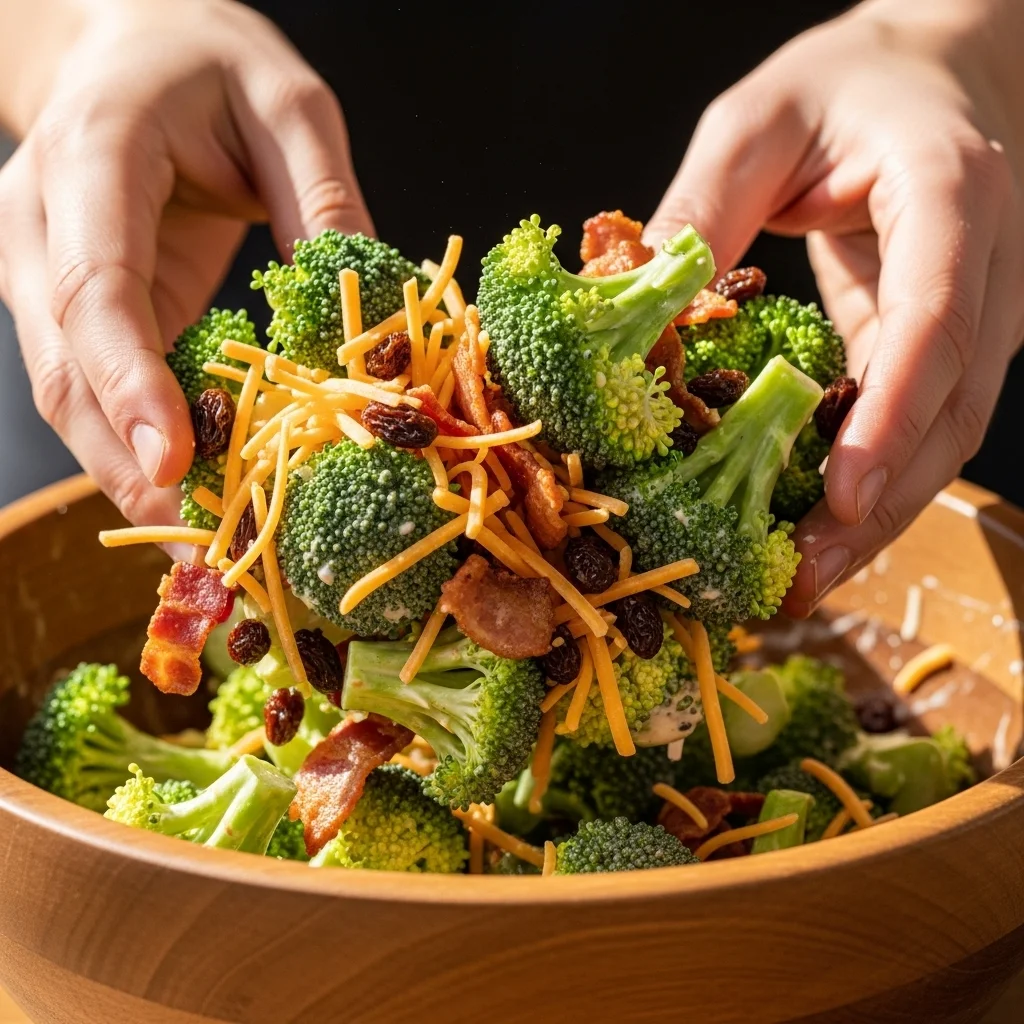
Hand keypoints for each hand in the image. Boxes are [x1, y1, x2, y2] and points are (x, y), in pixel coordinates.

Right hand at [0, 0, 371, 528]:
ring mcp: (44, 275)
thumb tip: (373, 313)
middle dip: (129, 469)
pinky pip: (100, 393)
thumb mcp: (288, 104)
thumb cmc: (207, 61)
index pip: (95, 287)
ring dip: (132, 480)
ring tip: (207, 549)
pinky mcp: (74, 310)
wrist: (129, 47)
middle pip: (65, 371)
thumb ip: (325, 200)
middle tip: (204, 548)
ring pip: (71, 398)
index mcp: (92, 159)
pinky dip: (143, 452)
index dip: (130, 384)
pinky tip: (198, 496)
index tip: (172, 466)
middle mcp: (42, 226)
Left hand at [645, 0, 1023, 614]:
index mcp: (950, 194)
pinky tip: (809, 531)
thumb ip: (700, 209)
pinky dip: (867, 488)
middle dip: (878, 502)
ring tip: (798, 583)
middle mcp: (987, 267)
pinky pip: (916, 429)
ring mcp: (978, 316)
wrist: (933, 79)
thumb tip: (630, 310)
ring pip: (944, 437)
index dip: (892, 409)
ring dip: (875, 519)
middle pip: (952, 407)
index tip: (842, 492)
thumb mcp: (756, 123)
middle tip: (799, 576)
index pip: (935, 314)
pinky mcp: (943, 348)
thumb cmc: (846, 87)